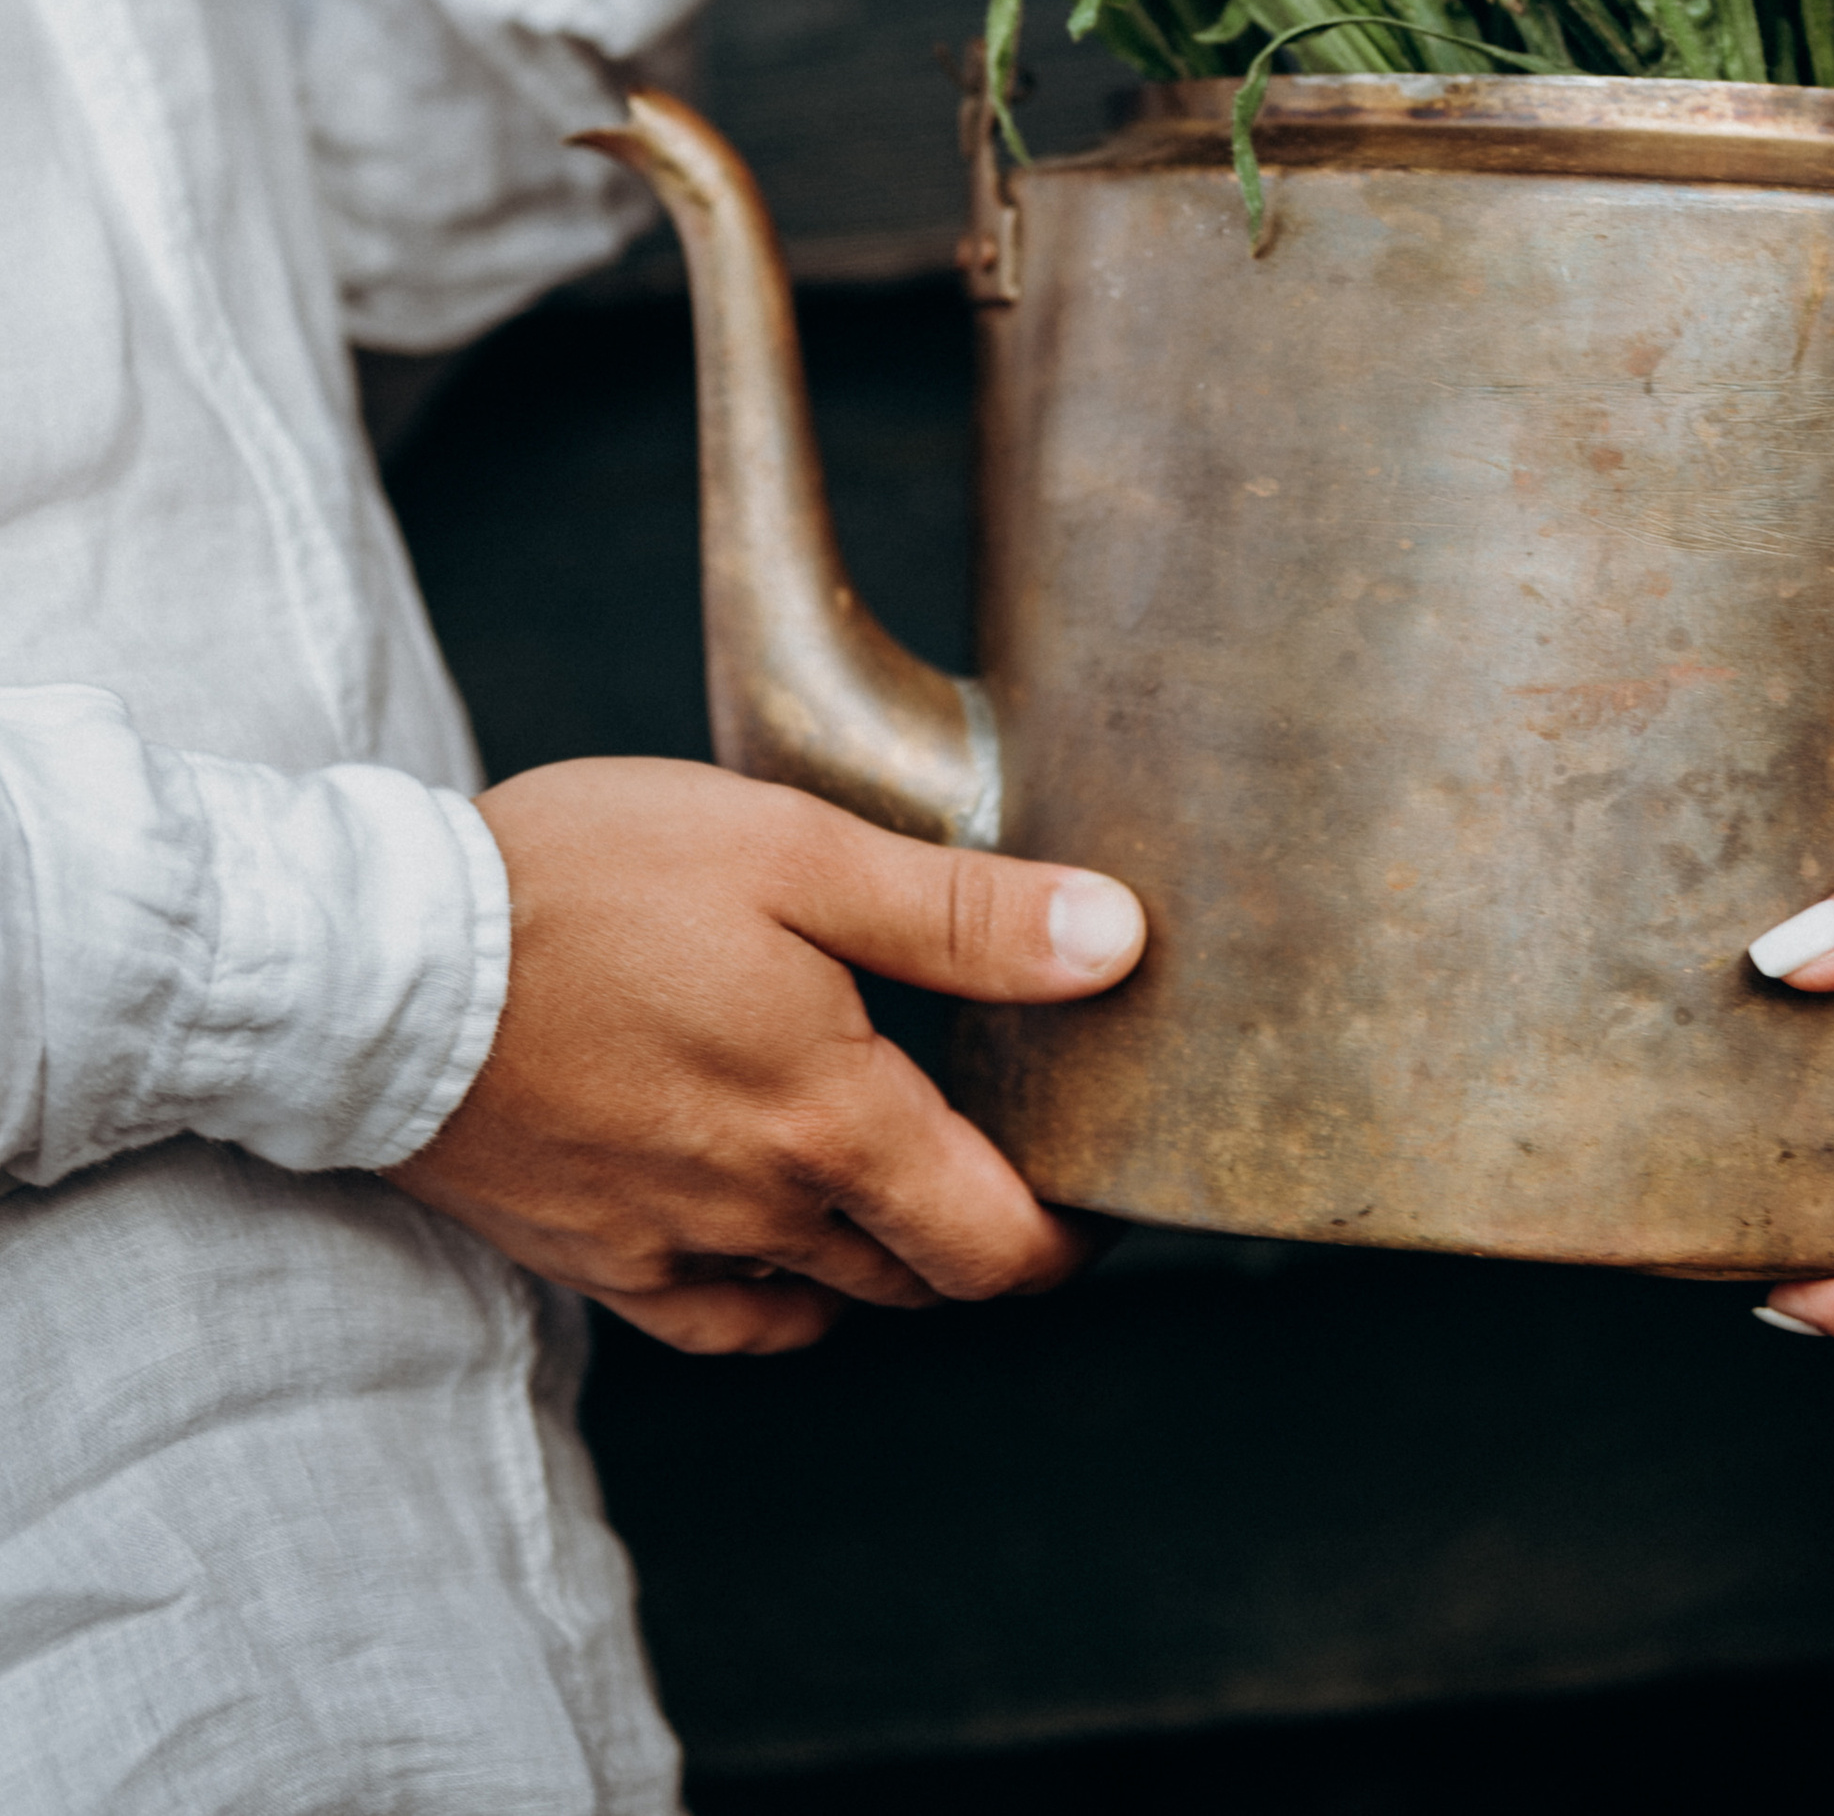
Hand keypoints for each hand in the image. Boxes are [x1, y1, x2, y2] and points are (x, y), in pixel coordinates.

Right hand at [387, 757, 1144, 1354]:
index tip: (1108, 1189)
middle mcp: (761, 1212)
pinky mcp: (590, 1255)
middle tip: (1018, 1155)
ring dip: (887, 1251)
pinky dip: (779, 1293)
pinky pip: (723, 1319)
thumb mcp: (795, 852)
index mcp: (831, 1121)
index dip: (1074, 1235)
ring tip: (911, 1169)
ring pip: (829, 1295)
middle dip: (990, 1233)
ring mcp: (669, 1247)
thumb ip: (962, 913)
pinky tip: (784, 1228)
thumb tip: (1117, 942)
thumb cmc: (587, 882)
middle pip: (925, 1276)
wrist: (377, 965)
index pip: (1000, 1244)